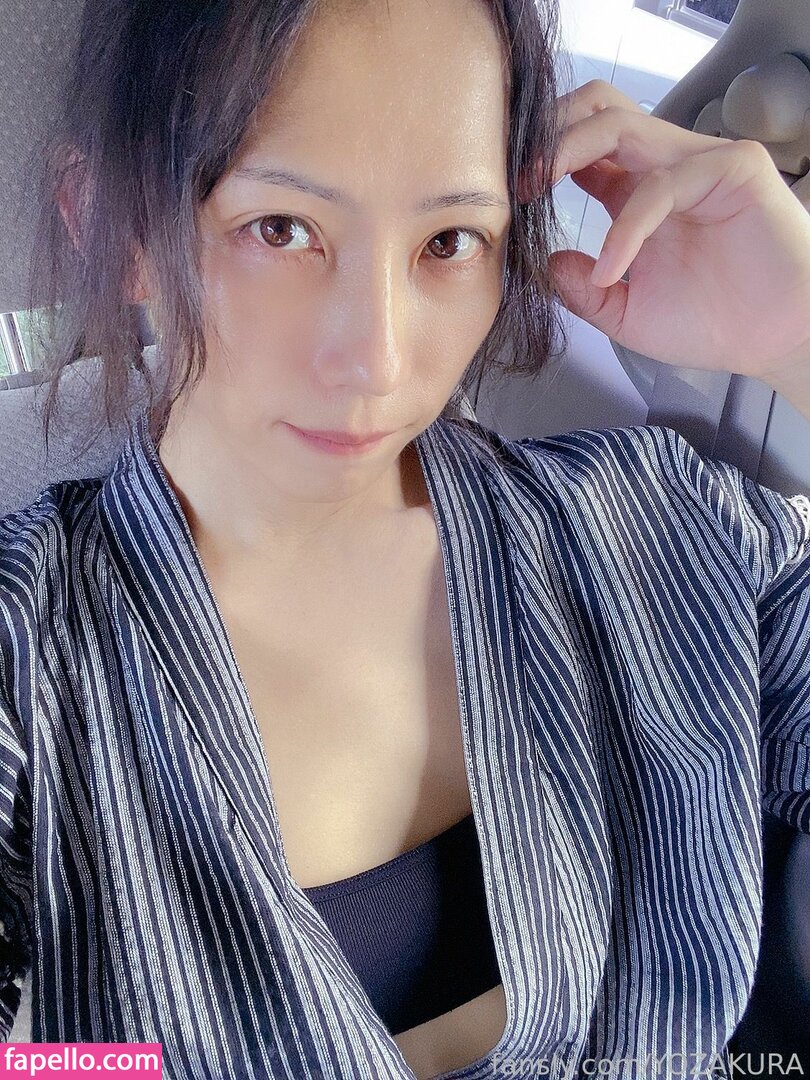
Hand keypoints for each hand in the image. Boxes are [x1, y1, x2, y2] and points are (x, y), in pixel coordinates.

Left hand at [536, 80, 809, 387]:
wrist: (773, 342)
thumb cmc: (712, 323)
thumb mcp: (626, 314)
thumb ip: (583, 289)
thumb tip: (547, 263)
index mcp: (636, 192)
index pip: (581, 145)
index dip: (539, 158)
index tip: (506, 192)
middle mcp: (663, 167)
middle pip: (595, 109)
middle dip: (547, 132)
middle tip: (515, 177)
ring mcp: (698, 161)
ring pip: (620, 124)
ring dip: (567, 152)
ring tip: (534, 193)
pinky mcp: (733, 169)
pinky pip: (661, 183)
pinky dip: (626, 227)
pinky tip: (614, 269)